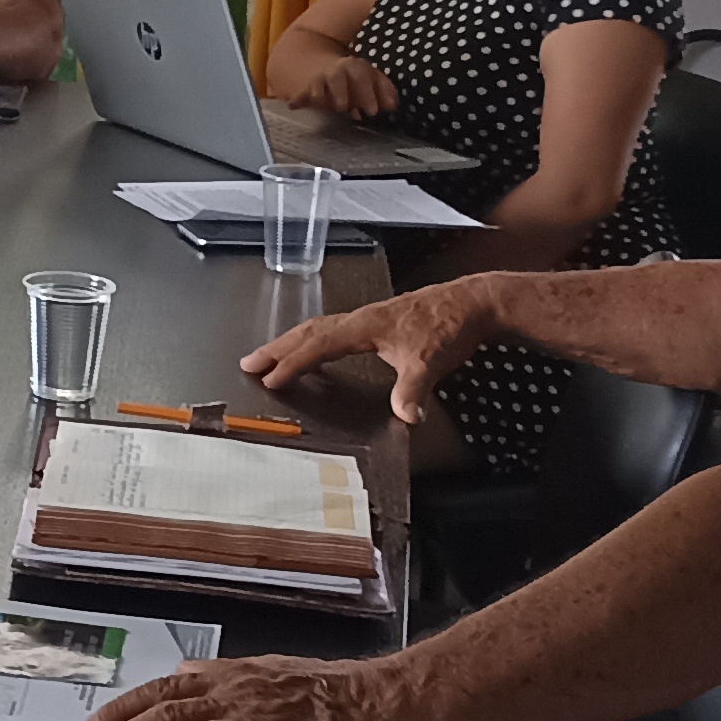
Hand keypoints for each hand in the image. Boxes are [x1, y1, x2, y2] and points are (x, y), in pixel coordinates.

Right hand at [240, 280, 494, 420]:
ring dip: (291, 342)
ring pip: (318, 328)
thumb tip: (406, 417)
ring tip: (269, 357)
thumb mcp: (431, 362)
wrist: (472, 303)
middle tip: (248, 363)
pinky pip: (332, 329)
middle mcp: (360, 319)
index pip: (319, 345)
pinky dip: (313, 341)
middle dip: (277, 348)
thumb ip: (413, 390)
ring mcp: (368, 318)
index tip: (269, 379)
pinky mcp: (377, 322)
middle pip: (308, 331)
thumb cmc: (449, 327)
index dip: (292, 362)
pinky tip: (316, 353)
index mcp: (364, 326)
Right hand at [284, 54, 393, 118]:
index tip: (374, 112)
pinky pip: (301, 93)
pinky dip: (297, 99)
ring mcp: (322, 78)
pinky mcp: (308, 88)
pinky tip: (292, 106)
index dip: (370, 93)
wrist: (327, 68)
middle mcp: (339, 70)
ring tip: (336, 108)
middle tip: (355, 110)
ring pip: (321, 80)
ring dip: (325, 93)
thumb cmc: (355, 81)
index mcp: (357, 67)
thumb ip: (383, 92)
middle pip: (342, 75)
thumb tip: (393, 105)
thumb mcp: (371, 83)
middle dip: (347, 91)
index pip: (365, 75)